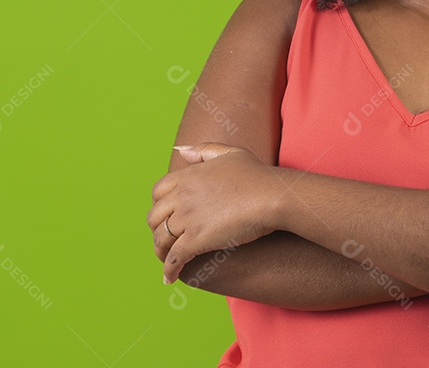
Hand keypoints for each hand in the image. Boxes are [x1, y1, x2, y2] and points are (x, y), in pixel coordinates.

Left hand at [148, 142, 286, 284]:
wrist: (273, 196)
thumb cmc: (258, 175)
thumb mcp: (231, 153)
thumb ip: (204, 150)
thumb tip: (180, 151)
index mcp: (187, 176)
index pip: (158, 193)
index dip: (160, 206)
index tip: (168, 216)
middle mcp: (182, 196)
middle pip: (155, 218)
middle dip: (157, 230)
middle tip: (166, 241)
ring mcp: (187, 218)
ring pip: (161, 240)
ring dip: (161, 252)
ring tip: (168, 261)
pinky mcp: (196, 240)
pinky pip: (174, 258)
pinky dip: (169, 270)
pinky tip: (170, 278)